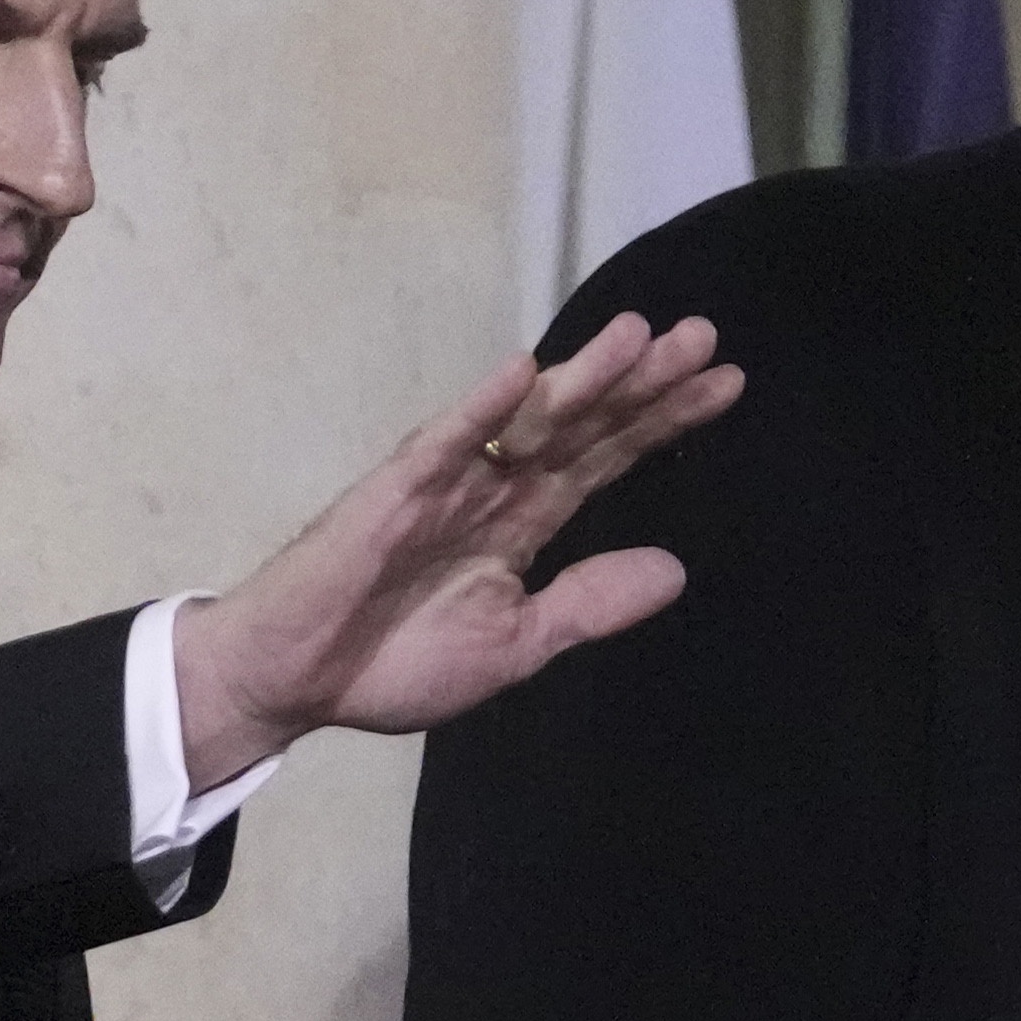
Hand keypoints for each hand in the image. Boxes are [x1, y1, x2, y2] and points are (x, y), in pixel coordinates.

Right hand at [174, 304, 744, 788]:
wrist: (293, 683)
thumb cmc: (390, 662)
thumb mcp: (515, 645)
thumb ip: (587, 605)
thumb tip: (674, 570)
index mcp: (519, 522)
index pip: (603, 458)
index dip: (661, 421)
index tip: (726, 385)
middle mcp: (490, 487)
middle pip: (579, 424)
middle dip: (640, 382)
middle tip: (704, 338)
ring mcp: (442, 483)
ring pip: (524, 421)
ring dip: (580, 378)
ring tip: (640, 338)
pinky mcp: (392, 495)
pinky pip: (442, 444)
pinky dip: (479, 409)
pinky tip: (523, 374)